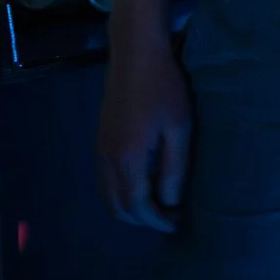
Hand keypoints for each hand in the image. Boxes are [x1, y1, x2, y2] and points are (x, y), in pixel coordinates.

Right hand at [97, 41, 191, 232]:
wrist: (135, 55)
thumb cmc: (164, 88)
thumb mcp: (179, 127)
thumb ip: (174, 167)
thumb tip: (170, 201)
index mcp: (127, 158)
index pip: (137, 205)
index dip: (157, 219)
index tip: (176, 223)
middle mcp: (107, 159)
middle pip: (117, 206)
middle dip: (142, 218)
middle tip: (169, 217)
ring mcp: (99, 150)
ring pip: (107, 195)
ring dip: (129, 207)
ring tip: (158, 205)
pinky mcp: (100, 140)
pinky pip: (104, 180)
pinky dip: (120, 192)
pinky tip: (141, 185)